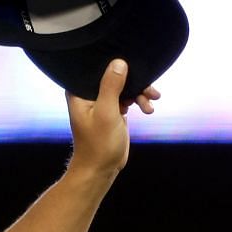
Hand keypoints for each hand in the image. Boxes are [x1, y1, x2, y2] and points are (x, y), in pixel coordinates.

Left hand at [66, 59, 160, 181]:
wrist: (101, 169)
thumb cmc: (99, 145)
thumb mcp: (106, 113)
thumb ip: (111, 86)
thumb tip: (119, 62)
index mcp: (80, 92)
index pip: (98, 68)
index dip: (116, 65)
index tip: (134, 67)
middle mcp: (89, 94)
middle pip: (114, 75)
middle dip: (134, 81)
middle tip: (150, 90)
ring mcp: (102, 101)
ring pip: (124, 86)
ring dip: (140, 92)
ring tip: (151, 103)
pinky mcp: (113, 110)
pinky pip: (128, 97)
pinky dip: (139, 101)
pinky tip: (148, 109)